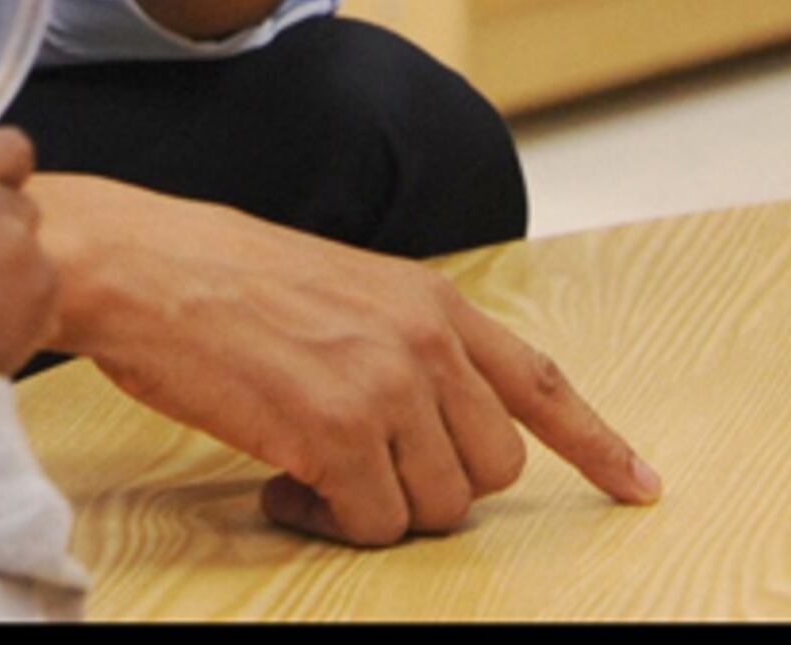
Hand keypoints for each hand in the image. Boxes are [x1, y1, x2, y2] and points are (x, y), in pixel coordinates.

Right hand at [42, 173, 660, 543]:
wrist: (147, 267)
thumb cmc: (225, 279)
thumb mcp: (346, 290)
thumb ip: (407, 345)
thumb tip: (433, 430)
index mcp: (433, 301)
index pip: (542, 381)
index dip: (597, 443)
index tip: (642, 486)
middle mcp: (426, 342)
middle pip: (492, 469)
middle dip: (434, 486)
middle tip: (358, 468)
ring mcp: (386, 386)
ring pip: (437, 506)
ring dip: (375, 507)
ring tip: (307, 468)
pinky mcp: (336, 431)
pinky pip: (370, 522)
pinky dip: (327, 520)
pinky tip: (279, 481)